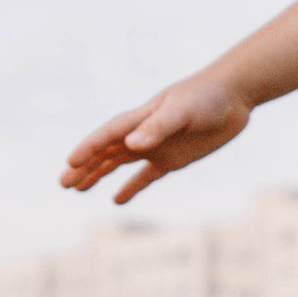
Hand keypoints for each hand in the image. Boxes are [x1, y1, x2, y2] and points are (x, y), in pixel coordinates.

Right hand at [60, 73, 250, 205]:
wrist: (234, 96)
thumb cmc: (206, 98)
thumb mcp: (183, 111)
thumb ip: (158, 127)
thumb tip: (131, 146)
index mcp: (141, 119)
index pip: (108, 135)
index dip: (88, 149)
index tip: (70, 163)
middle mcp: (143, 133)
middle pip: (107, 152)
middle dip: (85, 167)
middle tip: (63, 184)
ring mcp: (156, 146)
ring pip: (119, 163)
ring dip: (98, 175)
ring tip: (78, 189)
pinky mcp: (173, 158)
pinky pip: (146, 176)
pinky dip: (132, 187)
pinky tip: (117, 200)